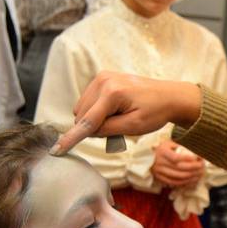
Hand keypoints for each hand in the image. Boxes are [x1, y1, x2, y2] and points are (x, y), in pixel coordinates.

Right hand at [50, 72, 201, 155]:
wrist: (169, 96)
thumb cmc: (156, 112)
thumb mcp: (134, 126)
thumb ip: (108, 130)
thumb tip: (87, 131)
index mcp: (113, 93)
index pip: (87, 121)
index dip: (71, 138)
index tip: (56, 150)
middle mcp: (104, 80)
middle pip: (82, 115)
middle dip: (94, 127)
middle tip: (118, 128)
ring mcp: (102, 77)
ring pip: (82, 109)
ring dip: (94, 119)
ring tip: (118, 117)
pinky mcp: (102, 78)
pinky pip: (88, 101)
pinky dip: (96, 111)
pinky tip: (113, 110)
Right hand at [152, 140, 205, 187]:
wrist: (146, 157)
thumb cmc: (161, 149)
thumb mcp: (169, 143)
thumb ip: (180, 145)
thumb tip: (195, 149)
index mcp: (162, 152)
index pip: (176, 158)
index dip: (188, 159)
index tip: (198, 158)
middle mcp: (160, 163)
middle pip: (179, 168)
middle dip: (194, 168)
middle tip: (202, 166)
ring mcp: (159, 172)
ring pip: (178, 177)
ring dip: (191, 177)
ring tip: (200, 174)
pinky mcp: (160, 179)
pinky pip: (174, 183)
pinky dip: (185, 183)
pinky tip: (193, 180)